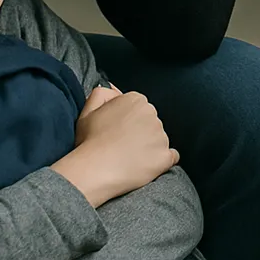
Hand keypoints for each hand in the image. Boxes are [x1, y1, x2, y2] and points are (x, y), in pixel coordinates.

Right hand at [52, 89, 178, 207]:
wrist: (95, 170)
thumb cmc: (90, 141)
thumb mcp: (88, 110)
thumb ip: (102, 93)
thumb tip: (113, 89)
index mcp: (136, 100)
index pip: (138, 108)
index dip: (127, 121)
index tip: (117, 132)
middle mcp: (152, 113)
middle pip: (150, 122)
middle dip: (140, 132)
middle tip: (122, 146)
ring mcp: (161, 135)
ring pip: (159, 139)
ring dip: (149, 147)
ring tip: (129, 159)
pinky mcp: (165, 155)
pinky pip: (171, 157)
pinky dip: (162, 161)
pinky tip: (147, 166)